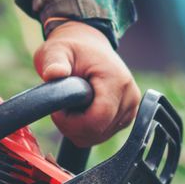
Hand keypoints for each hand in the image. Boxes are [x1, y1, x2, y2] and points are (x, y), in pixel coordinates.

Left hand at [33, 20, 140, 146]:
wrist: (89, 46)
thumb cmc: (72, 49)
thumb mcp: (57, 51)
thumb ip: (55, 62)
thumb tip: (53, 73)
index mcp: (117, 81)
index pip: (97, 121)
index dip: (72, 123)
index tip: (57, 110)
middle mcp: (130, 97)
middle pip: (98, 132)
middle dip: (73, 126)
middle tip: (61, 107)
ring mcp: (131, 109)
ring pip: (99, 136)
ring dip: (79, 129)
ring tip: (70, 107)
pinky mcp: (126, 117)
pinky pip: (102, 135)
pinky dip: (87, 129)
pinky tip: (80, 112)